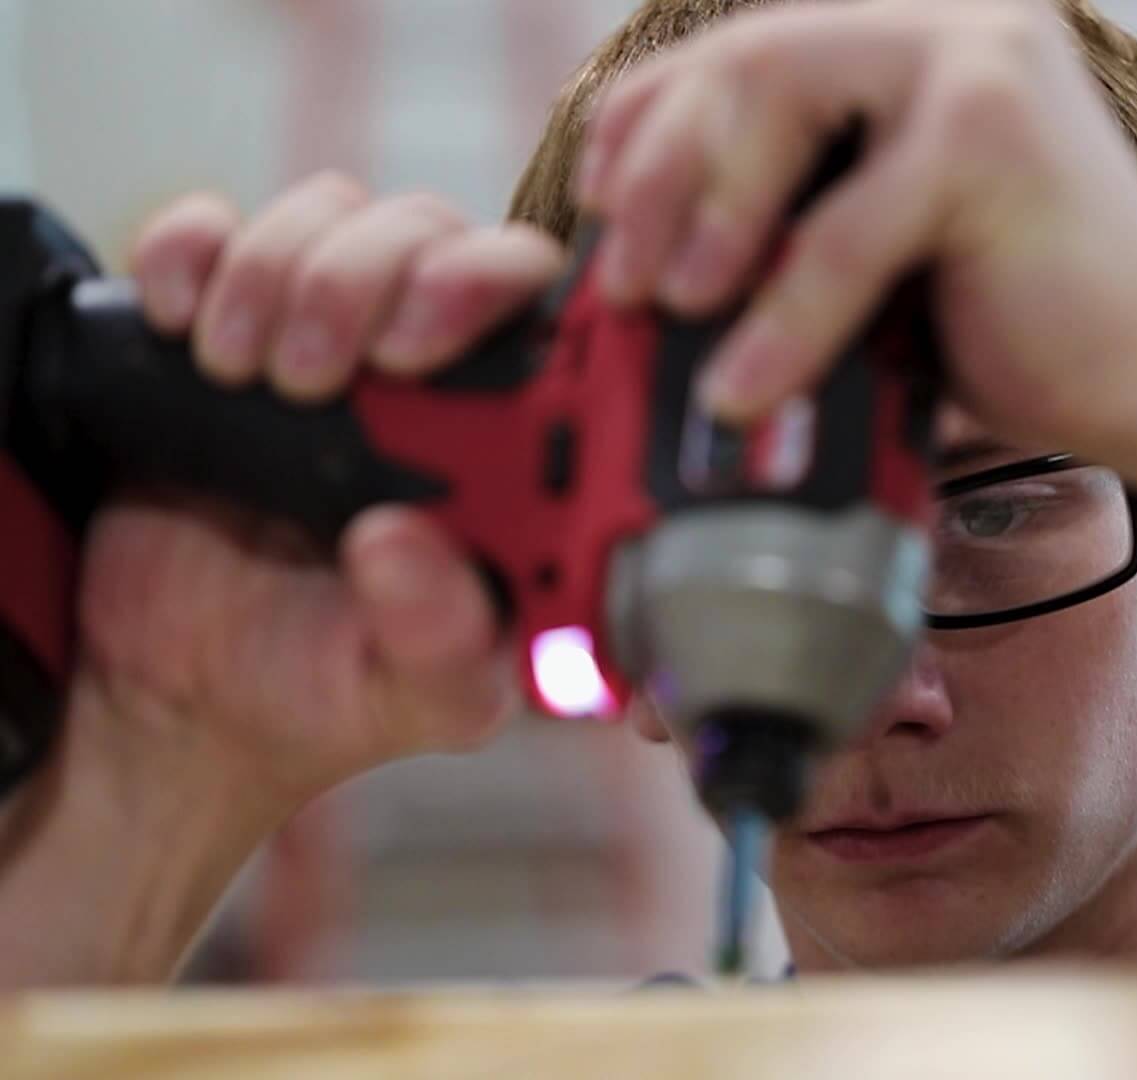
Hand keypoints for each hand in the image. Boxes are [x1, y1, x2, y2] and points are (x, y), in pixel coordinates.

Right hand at [91, 173, 564, 821]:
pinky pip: (215, 232)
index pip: (544, 307)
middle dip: (372, 277)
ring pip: (337, 213)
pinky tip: (181, 321)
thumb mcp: (417, 693)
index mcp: (510, 442)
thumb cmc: (334, 686)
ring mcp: (331, 339)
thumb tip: (408, 543)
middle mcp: (436, 374)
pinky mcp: (226, 326)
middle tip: (318, 373)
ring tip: (244, 374)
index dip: (491, 288)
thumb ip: (443, 635)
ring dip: (281, 271)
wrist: (188, 700)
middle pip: (436, 233)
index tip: (418, 347)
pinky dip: (191, 251)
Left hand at [576, 0, 1136, 459]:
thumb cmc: (1035, 329)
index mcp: (928, 43)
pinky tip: (747, 385)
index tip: (593, 207)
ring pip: (780, 101)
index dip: (650, 118)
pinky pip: (843, 227)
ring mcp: (982, 63)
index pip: (750, 46)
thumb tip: (653, 263)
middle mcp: (957, 24)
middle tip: (620, 280)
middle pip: (748, 57)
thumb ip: (799, 221)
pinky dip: (783, 316)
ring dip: (702, 212)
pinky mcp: (994, 138)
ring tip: (669, 308)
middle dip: (656, 171)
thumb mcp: (889, 255)